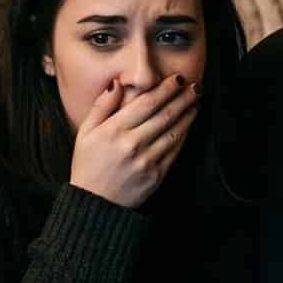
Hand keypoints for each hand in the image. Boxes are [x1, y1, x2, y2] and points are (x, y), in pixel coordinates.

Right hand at [69, 74, 199, 208]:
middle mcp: (132, 143)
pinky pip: (175, 149)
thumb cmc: (88, 164)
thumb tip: (118, 83)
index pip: (147, 103)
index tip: (178, 79)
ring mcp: (146, 160)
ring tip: (196, 101)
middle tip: (196, 86)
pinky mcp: (157, 174)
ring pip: (174, 131)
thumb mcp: (85, 133)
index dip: (166, 89)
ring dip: (188, 114)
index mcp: (113, 130)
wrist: (96, 202)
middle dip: (183, 97)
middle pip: (165, 114)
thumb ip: (102, 106)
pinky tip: (189, 123)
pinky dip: (184, 134)